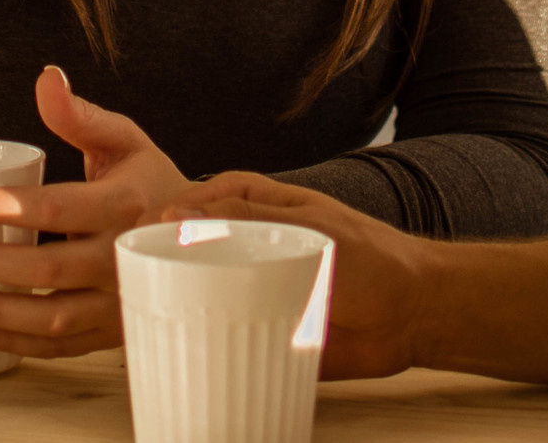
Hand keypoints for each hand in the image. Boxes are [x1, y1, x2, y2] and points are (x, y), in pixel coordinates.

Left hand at [0, 66, 188, 358]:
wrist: (200, 237)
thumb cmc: (152, 184)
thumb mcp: (124, 140)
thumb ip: (80, 115)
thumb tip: (47, 79)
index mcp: (126, 205)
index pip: (57, 209)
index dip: (6, 207)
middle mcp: (123, 257)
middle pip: (46, 269)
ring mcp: (119, 300)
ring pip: (50, 317)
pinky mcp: (112, 330)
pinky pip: (60, 347)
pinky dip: (15, 343)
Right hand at [162, 173, 429, 380]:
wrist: (414, 315)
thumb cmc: (372, 257)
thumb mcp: (309, 225)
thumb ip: (248, 217)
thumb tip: (179, 213)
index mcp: (258, 206)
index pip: (197, 200)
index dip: (165, 213)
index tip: (139, 233)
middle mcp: (250, 244)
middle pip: (190, 248)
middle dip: (160, 262)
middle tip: (133, 281)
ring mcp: (255, 286)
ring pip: (202, 290)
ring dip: (176, 302)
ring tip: (147, 316)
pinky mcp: (263, 326)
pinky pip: (224, 331)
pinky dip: (201, 339)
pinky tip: (180, 347)